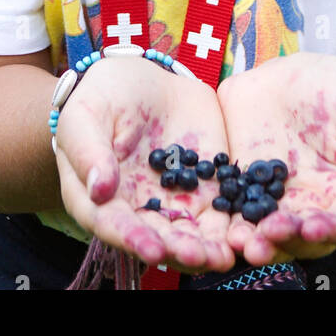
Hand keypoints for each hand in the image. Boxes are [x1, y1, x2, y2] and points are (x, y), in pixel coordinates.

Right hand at [54, 56, 236, 274]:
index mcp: (100, 200)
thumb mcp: (86, 116)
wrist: (140, 78)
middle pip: (159, 239)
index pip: (115, 226)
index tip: (153, 250)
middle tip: (200, 257)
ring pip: (193, 235)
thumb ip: (89, 152)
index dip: (133, 240)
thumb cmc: (101, 97)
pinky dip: (235, 226)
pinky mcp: (207, 188)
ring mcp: (175, 202)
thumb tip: (98, 190)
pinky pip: (223, 213)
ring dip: (209, 249)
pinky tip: (250, 234)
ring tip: (226, 256)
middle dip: (180, 251)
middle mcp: (139, 211)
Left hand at [217, 52, 335, 267]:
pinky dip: (230, 225)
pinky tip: (224, 230)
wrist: (295, 76)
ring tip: (243, 244)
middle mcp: (314, 210)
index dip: (333, 229)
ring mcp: (277, 203)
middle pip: (305, 237)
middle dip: (288, 238)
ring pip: (270, 235)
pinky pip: (237, 213)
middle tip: (272, 233)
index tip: (314, 228)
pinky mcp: (244, 190)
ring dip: (258, 243)